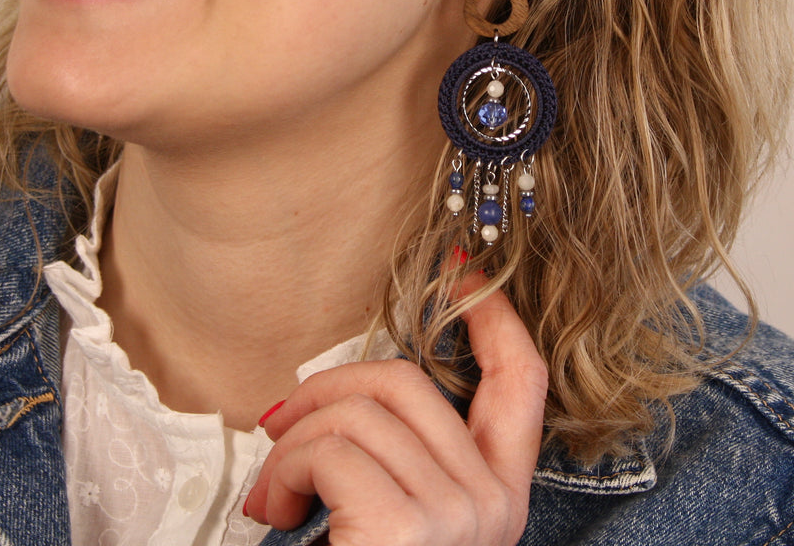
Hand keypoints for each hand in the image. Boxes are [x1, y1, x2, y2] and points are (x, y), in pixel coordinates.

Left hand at [241, 274, 547, 545]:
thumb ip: (402, 466)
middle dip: (325, 391)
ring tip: (272, 498)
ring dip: (291, 446)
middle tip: (277, 432)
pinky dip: (283, 474)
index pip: (520, 383)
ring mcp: (456, 519)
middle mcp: (492, 508)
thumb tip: (348, 399)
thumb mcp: (404, 526)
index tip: (457, 273)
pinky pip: (328, 453)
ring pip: (358, 411)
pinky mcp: (406, 531)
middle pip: (407, 381)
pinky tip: (275, 515)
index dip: (491, 317)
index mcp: (498, 502)